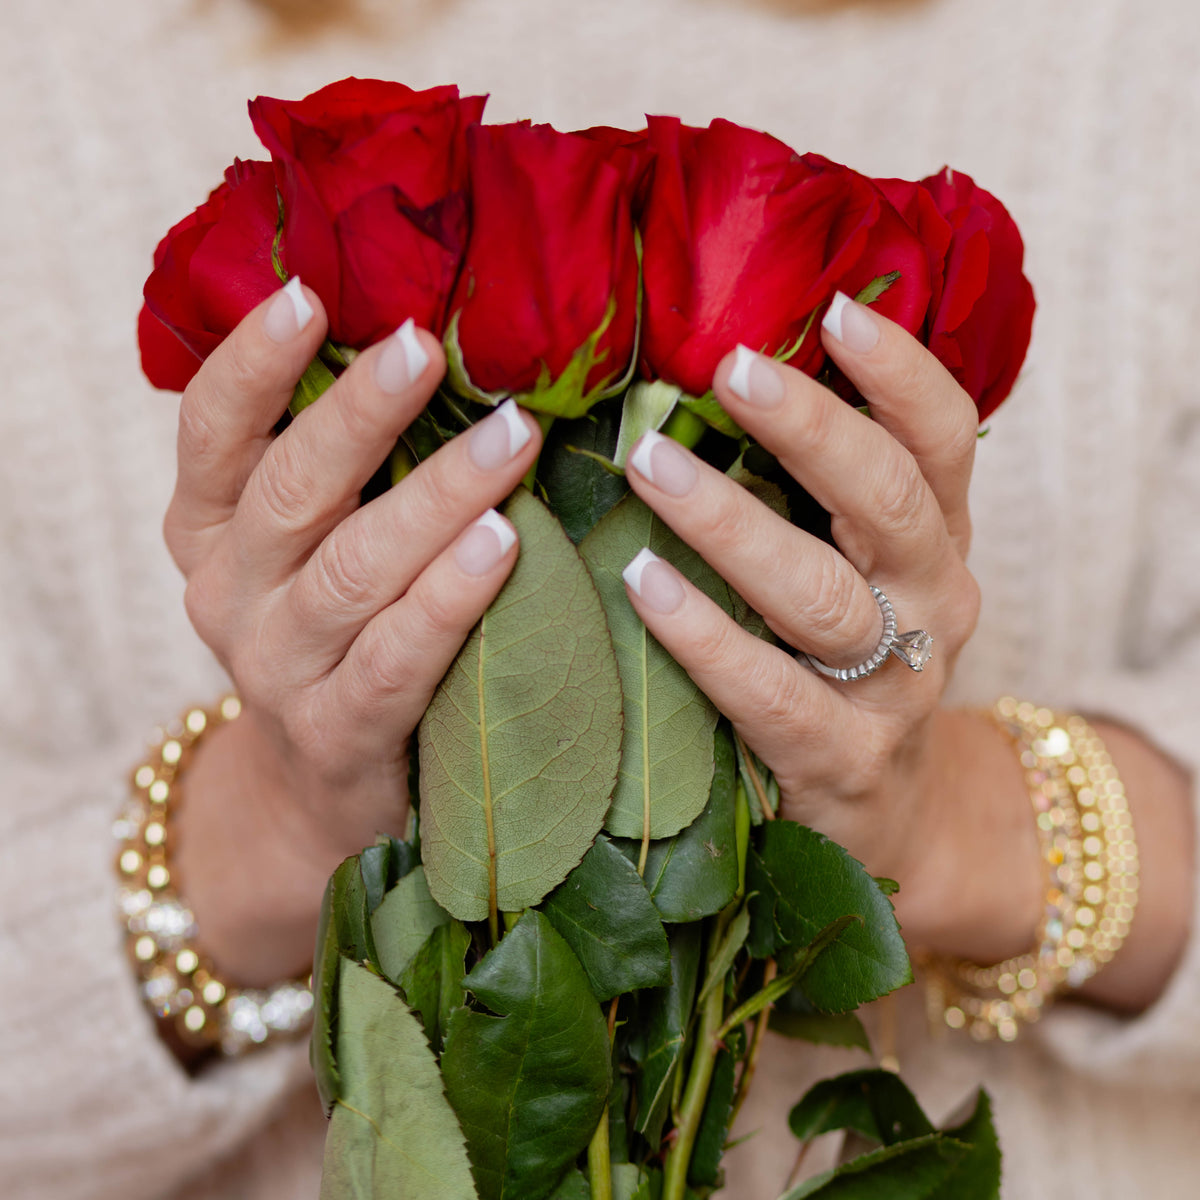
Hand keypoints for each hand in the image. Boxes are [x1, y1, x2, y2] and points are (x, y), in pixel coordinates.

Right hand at [163, 281, 540, 981]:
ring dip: (434, 496)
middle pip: (288, 489)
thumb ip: (346, 471)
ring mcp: (276, 669)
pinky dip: (448, 599)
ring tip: (510, 439)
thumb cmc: (337, 635)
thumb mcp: (310, 548)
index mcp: (209, 530)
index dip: (253, 363)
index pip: (210, 432)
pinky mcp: (336, 733)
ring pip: (352, 570)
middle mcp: (228, 593)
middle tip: (429, 348)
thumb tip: (443, 347)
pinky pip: (395, 659)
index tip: (309, 295)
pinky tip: (501, 546)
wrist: (319, 787)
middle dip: (359, 413)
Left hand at [622, 297, 1041, 960]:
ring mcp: (897, 689)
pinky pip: (771, 691)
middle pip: (891, 499)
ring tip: (651, 466)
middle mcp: (933, 602)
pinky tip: (642, 586)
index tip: (836, 308)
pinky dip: (704, 635)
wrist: (890, 815)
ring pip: (824, 595)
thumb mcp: (855, 570)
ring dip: (734, 524)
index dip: (899, 372)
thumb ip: (812, 493)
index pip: (944, 437)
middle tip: (729, 368)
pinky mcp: (842, 759)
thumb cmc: (843, 666)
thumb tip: (705, 375)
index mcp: (936, 539)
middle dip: (811, 428)